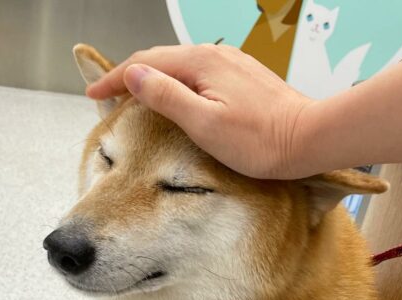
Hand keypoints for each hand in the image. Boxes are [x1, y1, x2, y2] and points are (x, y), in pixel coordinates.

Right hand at [86, 44, 315, 179]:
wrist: (309, 139)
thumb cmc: (259, 140)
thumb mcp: (204, 124)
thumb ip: (167, 97)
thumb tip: (134, 75)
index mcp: (201, 63)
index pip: (145, 63)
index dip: (114, 79)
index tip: (92, 94)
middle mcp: (215, 55)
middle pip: (161, 59)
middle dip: (129, 75)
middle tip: (106, 96)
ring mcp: (231, 65)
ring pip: (180, 66)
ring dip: (153, 79)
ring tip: (133, 98)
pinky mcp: (242, 79)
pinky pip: (198, 74)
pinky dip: (176, 84)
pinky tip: (174, 99)